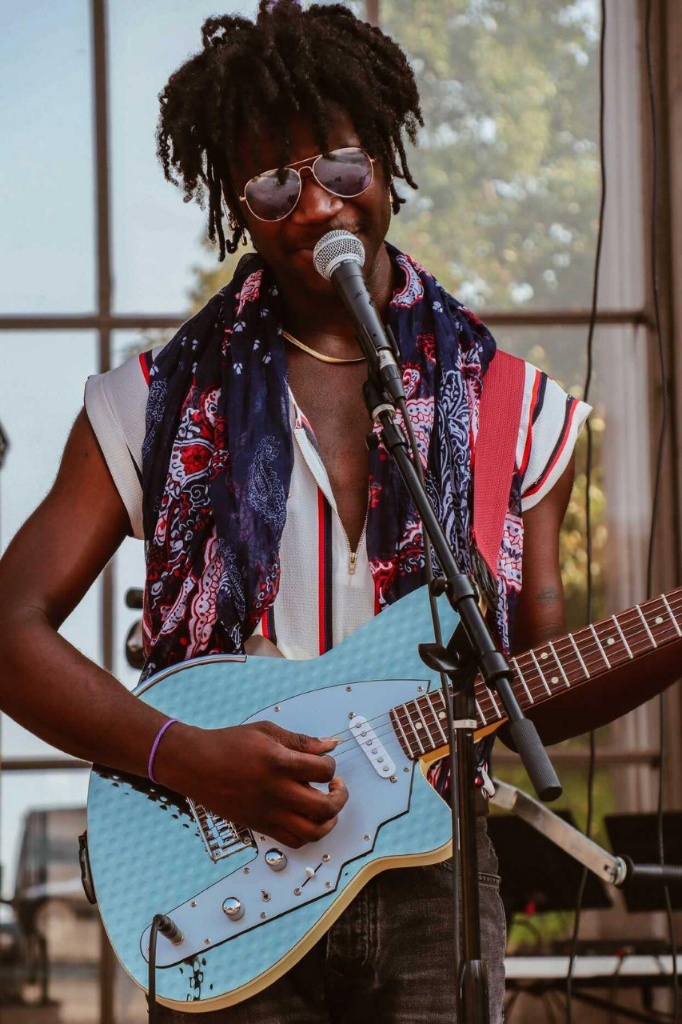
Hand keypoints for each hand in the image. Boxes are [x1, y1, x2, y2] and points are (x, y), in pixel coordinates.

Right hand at [158, 721, 347, 848]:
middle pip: (324, 807)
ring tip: (327, 807)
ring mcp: (268, 813)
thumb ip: (301, 741)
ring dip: (329, 821)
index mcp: (279, 763)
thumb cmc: (229, 744)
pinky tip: (307, 818)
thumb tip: (330, 745)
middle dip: (340, 797)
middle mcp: (276, 792)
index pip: (323, 770)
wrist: (195, 764)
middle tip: (336, 787)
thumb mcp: (267, 732)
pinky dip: (308, 834)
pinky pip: (293, 841)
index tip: (325, 763)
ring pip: (313, 832)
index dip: (331, 766)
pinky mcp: (260, 826)